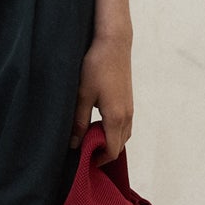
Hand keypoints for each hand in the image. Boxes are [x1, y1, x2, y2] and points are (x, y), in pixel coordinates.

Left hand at [69, 33, 133, 159]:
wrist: (113, 44)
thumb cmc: (96, 67)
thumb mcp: (82, 96)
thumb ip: (78, 122)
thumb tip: (74, 144)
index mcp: (115, 118)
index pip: (112, 151)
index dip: (99, 160)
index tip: (83, 160)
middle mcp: (127, 116)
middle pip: (119, 146)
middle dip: (103, 152)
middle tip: (83, 151)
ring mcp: (130, 108)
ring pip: (123, 135)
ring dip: (109, 141)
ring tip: (89, 138)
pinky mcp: (128, 100)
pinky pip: (124, 125)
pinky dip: (113, 131)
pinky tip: (97, 124)